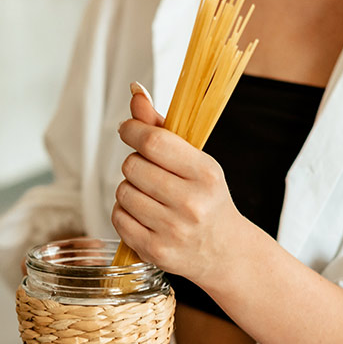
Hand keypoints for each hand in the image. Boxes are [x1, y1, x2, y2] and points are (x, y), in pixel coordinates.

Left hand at [112, 84, 247, 289]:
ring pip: (122, 192)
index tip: (127, 129)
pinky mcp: (155, 252)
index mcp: (205, 174)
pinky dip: (124, 213)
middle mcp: (191, 203)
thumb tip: (135, 91)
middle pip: (132, 166)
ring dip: (128, 189)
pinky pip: (118, 219)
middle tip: (149, 173)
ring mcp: (172, 230)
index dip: (132, 130)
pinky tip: (143, 216)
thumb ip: (162, 129)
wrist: (224, 251)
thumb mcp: (196, 161)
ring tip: (149, 196)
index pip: (153, 142)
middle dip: (134, 164)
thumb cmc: (206, 198)